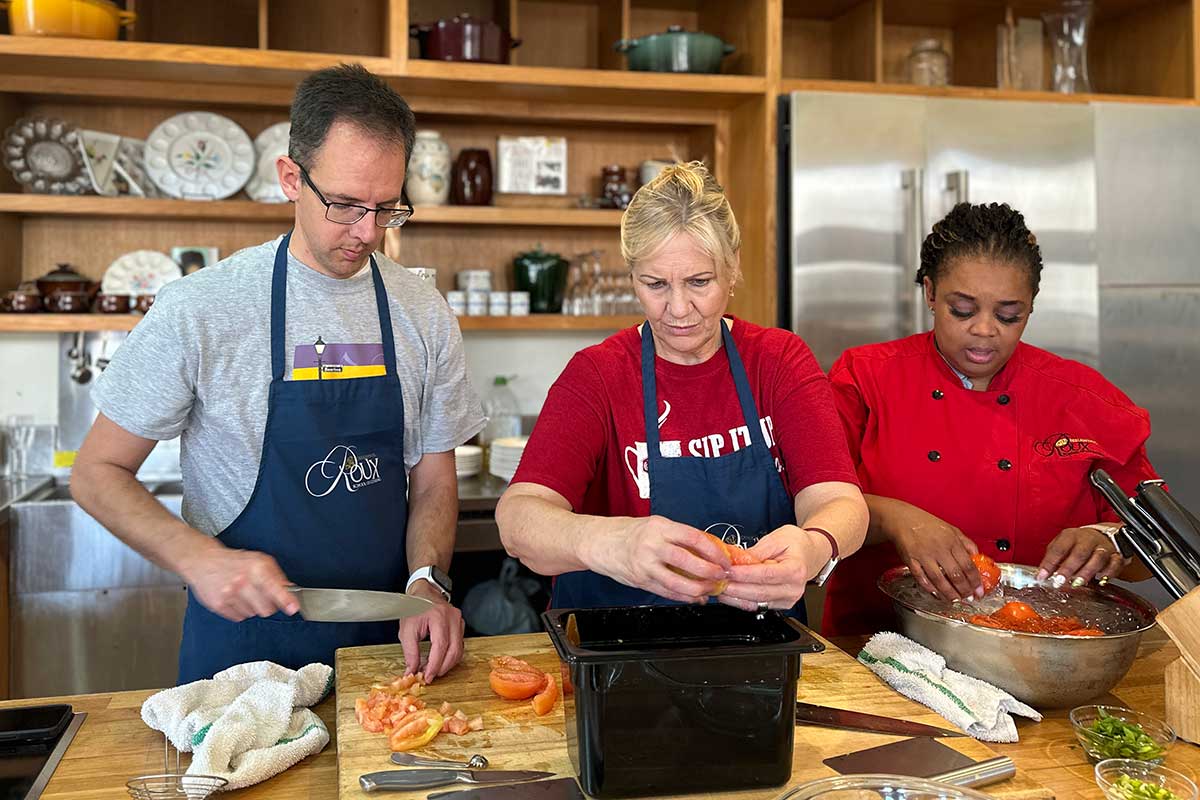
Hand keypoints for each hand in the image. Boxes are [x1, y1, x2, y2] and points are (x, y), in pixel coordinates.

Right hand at [181, 540, 299, 621]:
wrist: (204, 561)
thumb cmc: (235, 561)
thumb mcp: (260, 560)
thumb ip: (277, 576)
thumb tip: (290, 590)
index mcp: (256, 568)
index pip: (274, 588)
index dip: (286, 600)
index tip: (293, 608)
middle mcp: (242, 581)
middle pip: (267, 609)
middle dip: (269, 605)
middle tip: (262, 595)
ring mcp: (229, 594)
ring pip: (253, 614)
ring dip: (253, 607)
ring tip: (245, 594)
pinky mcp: (218, 605)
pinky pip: (239, 618)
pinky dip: (240, 610)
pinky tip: (235, 599)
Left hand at [399, 580, 463, 681]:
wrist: (424, 592)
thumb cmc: (414, 608)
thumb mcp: (406, 630)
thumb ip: (410, 652)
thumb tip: (412, 672)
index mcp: (439, 616)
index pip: (441, 646)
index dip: (435, 665)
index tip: (427, 677)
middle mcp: (453, 618)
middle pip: (453, 650)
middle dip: (442, 667)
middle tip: (430, 676)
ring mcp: (459, 621)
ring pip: (459, 650)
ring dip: (447, 664)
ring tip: (433, 670)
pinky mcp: (461, 625)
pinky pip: (459, 646)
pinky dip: (450, 657)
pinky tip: (440, 661)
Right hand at [603, 516, 729, 602]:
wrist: (601, 542)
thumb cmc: (631, 533)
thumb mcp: (657, 525)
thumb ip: (679, 536)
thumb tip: (709, 550)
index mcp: (660, 527)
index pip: (694, 538)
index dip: (714, 551)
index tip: (724, 559)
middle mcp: (652, 545)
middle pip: (688, 562)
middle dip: (710, 572)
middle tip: (722, 576)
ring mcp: (645, 565)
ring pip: (678, 582)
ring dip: (699, 589)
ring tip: (710, 589)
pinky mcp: (641, 580)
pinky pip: (667, 592)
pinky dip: (684, 597)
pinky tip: (695, 597)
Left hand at [720, 525, 827, 611]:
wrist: (810, 554)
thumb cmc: (796, 544)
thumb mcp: (776, 539)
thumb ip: (757, 552)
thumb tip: (737, 560)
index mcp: (795, 570)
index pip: (766, 575)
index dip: (745, 574)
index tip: (728, 571)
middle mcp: (794, 589)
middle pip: (760, 592)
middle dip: (735, 588)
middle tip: (717, 580)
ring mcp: (788, 600)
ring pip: (757, 603)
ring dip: (735, 597)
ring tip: (718, 588)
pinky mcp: (780, 605)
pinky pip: (758, 606)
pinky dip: (741, 601)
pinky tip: (729, 594)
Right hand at [887, 506, 981, 600]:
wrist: (902, 518)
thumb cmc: (926, 523)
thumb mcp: (951, 529)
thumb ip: (965, 542)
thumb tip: (977, 555)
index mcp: (951, 541)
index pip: (968, 565)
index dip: (975, 581)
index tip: (979, 590)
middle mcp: (939, 549)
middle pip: (956, 575)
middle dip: (965, 590)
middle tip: (969, 598)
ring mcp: (924, 555)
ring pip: (939, 580)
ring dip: (949, 593)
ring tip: (955, 600)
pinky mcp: (910, 560)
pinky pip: (921, 578)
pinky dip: (930, 588)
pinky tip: (936, 593)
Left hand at [1037, 527, 1125, 585]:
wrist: (1105, 535)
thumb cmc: (1079, 543)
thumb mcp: (1063, 545)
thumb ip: (1053, 559)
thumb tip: (1041, 574)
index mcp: (1071, 536)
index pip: (1058, 549)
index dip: (1049, 563)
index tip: (1042, 576)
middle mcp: (1087, 539)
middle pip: (1079, 553)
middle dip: (1068, 569)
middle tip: (1059, 581)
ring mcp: (1103, 547)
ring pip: (1098, 558)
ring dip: (1087, 572)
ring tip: (1077, 582)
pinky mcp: (1116, 555)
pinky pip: (1115, 564)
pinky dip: (1108, 573)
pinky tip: (1101, 579)